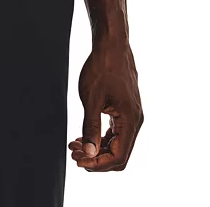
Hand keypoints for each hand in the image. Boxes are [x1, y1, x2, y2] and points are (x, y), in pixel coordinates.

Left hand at [69, 38, 142, 171]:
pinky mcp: (126, 109)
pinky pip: (116, 132)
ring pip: (118, 144)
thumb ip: (90, 128)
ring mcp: (132, 115)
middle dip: (97, 159)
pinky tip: (84, 136)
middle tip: (74, 154)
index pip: (118, 156)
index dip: (98, 164)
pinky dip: (101, 138)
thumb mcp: (91, 99)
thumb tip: (89, 154)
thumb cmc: (102, 68)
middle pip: (120, 154)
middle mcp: (135, 121)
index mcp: (130, 120)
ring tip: (75, 145)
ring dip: (98, 149)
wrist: (111, 45)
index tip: (79, 161)